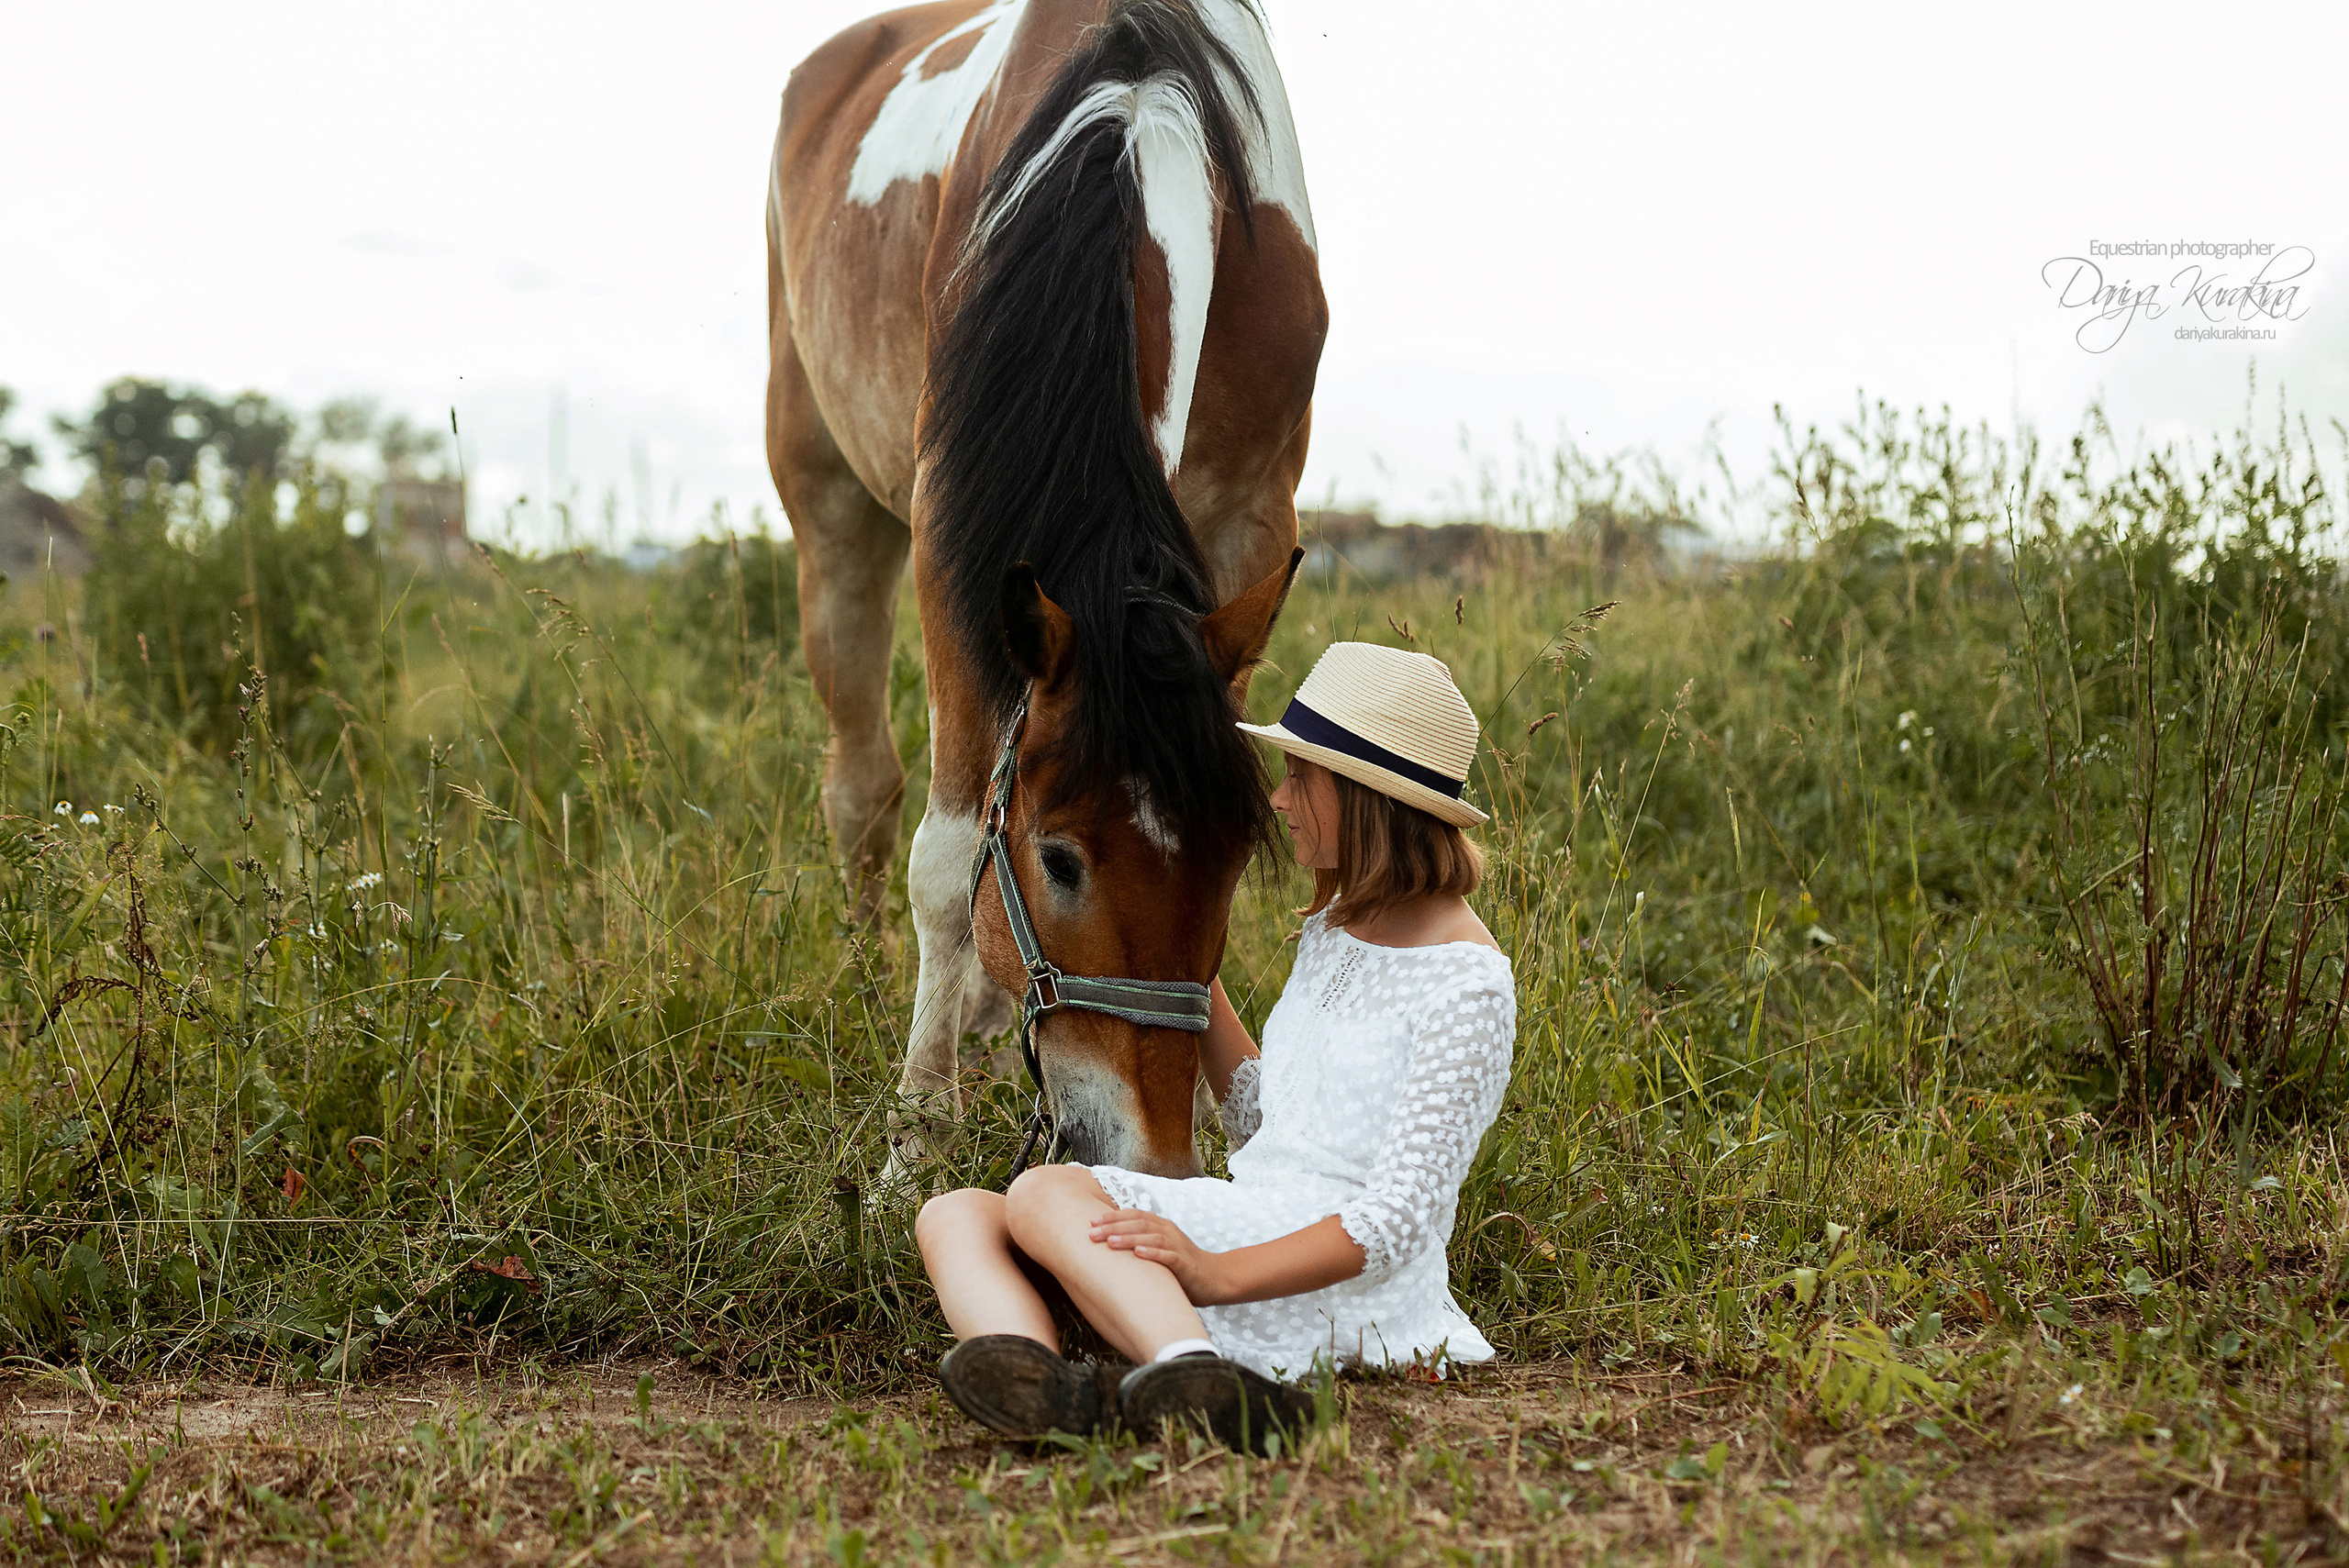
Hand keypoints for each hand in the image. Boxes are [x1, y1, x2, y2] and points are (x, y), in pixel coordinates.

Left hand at [1089, 1207, 1226, 1303]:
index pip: (1134, 1215)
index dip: (1112, 1216)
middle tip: (1091, 1233)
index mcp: (1161, 1226)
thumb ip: (1141, 1243)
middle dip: (1113, 1227)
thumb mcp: (1160, 1250)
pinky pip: (1168, 1256)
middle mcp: (1168, 1231)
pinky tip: (1138, 1254)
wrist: (1215, 1277)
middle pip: (1138, 1224)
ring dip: (1129, 1238)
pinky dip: (1153, 1253)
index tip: (1091, 1221)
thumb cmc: (1182, 1266)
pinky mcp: (1185, 1263)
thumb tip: (1110, 1244)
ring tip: (1110, 1242)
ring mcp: (1177, 1246)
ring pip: (1151, 1237)